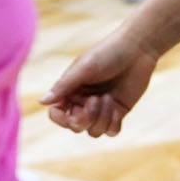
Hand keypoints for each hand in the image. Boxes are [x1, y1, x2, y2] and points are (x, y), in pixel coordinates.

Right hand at [41, 25, 160, 136]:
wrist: (138, 48)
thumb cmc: (108, 53)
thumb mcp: (84, 68)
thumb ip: (63, 86)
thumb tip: (41, 102)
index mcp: (71, 89)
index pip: (57, 114)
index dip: (60, 119)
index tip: (71, 112)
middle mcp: (83, 101)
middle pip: (75, 126)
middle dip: (84, 118)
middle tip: (95, 100)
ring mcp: (101, 108)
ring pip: (93, 131)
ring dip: (101, 118)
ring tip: (109, 97)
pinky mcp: (118, 112)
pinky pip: (111, 132)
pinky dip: (113, 125)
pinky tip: (117, 110)